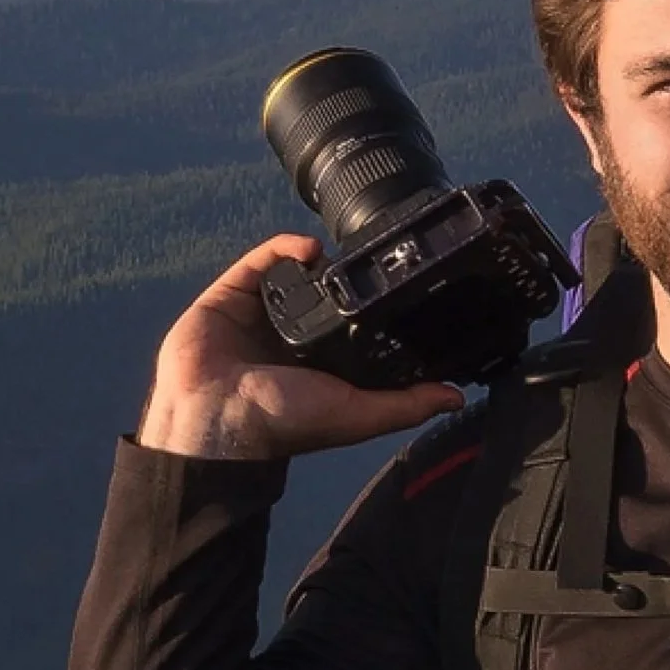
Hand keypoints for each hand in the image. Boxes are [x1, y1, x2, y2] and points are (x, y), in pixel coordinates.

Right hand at [137, 234, 465, 459]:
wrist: (214, 414)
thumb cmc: (284, 422)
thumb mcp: (358, 414)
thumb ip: (406, 405)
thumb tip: (455, 398)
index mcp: (321, 365)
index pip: (355, 329)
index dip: (376, 309)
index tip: (404, 287)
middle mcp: (291, 338)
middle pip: (325, 296)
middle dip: (346, 277)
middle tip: (372, 260)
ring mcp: (259, 315)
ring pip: (294, 275)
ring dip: (319, 261)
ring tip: (341, 253)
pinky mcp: (230, 295)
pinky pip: (259, 262)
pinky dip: (282, 248)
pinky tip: (307, 247)